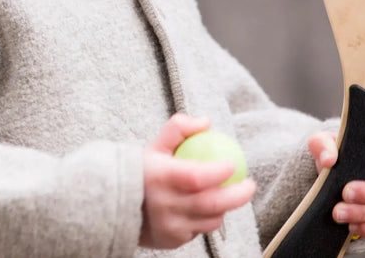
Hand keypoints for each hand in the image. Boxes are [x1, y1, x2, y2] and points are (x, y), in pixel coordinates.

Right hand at [139, 114, 256, 248]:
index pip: (196, 177)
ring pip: (211, 220)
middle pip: (211, 204)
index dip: (218, 171)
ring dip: (224, 207)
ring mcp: (169, 227)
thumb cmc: (141, 170)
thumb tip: (206, 122)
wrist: (113, 205)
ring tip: (225, 194)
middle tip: (250, 184)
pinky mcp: (172, 241)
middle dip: (238, 195)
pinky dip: (206, 218)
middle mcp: (164, 205)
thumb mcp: (155, 146)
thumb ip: (179, 128)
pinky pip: (199, 230)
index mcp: (158, 177)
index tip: (233, 163)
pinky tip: (203, 207)